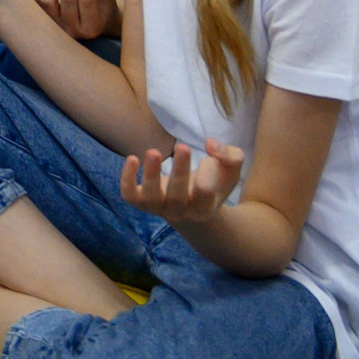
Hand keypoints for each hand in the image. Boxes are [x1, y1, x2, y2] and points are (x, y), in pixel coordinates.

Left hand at [120, 139, 242, 225]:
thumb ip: (231, 156)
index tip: (209, 156)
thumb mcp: (231, 169)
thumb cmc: (214, 181)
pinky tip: (132, 158)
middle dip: (179, 171)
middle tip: (182, 146)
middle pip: (177, 196)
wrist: (192, 203)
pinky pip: (129, 195)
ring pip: (151, 197)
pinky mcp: (140, 201)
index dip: (208, 171)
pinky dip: (127, 178)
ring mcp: (158, 208)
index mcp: (205, 208)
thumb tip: (210, 145)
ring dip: (150, 174)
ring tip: (153, 152)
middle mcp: (180, 213)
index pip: (206, 192)